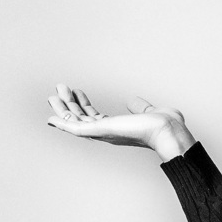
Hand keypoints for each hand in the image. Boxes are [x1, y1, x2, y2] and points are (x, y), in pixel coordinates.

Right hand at [46, 82, 193, 157]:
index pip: (95, 118)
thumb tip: (132, 102)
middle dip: (69, 105)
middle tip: (60, 89)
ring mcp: (104, 133)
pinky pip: (76, 130)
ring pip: (76, 122)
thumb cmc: (166, 125)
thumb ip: (139, 107)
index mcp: (119, 128)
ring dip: (63, 109)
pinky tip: (52, 117)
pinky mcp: (101, 131)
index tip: (77, 92)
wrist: (169, 130)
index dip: (84, 106)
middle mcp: (109, 132)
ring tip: (53, 94)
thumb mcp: (148, 112)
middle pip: (82, 119)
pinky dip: (63, 124)